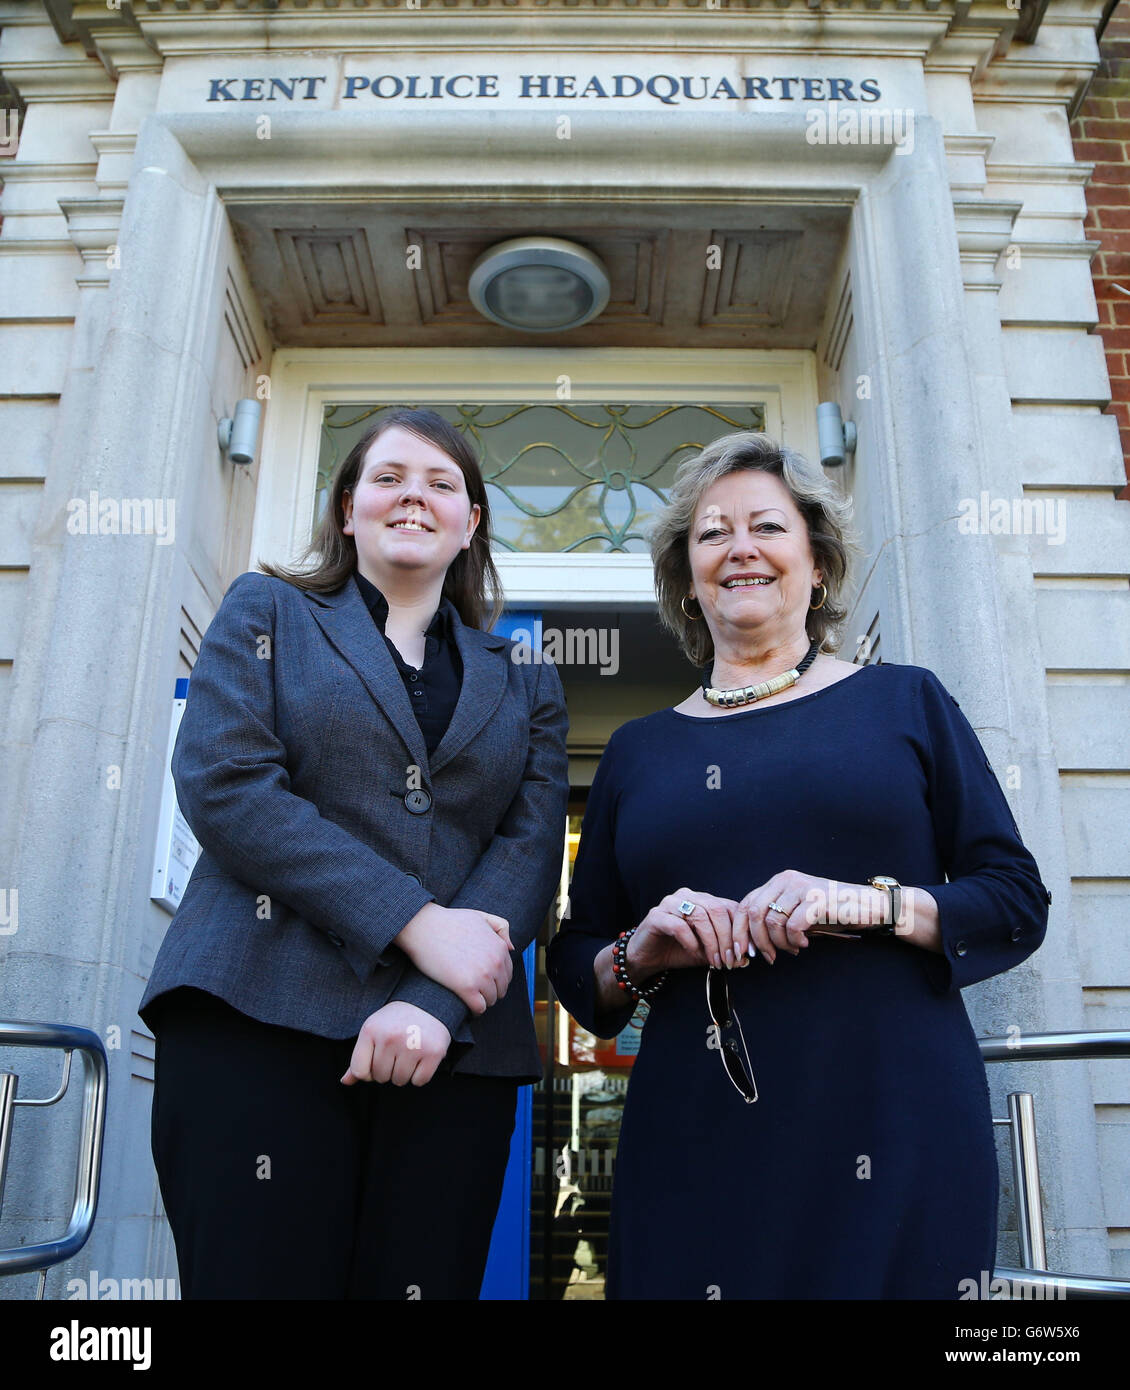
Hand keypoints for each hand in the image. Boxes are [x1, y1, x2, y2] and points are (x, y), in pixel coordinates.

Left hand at [340, 1002, 451, 1086]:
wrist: (428, 1002)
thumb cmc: (395, 1020)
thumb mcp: (373, 1031)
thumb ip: (359, 1057)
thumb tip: (345, 1082)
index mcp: (371, 1031)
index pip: (359, 1071)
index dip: (367, 1072)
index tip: (376, 1060)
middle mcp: (390, 1037)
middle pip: (381, 1077)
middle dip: (388, 1070)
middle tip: (397, 1051)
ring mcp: (413, 1045)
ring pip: (400, 1080)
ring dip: (404, 1073)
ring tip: (409, 1053)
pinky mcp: (433, 1052)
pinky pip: (419, 1081)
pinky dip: (420, 1075)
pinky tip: (421, 1058)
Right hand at [394, 902, 513, 1014]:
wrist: (424, 927)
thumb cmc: (448, 921)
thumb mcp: (480, 916)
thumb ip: (500, 927)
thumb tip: (512, 948)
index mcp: (500, 947)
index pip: (507, 974)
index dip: (495, 979)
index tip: (482, 980)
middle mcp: (495, 962)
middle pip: (501, 989)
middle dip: (490, 991)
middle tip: (474, 990)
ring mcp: (482, 976)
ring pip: (491, 1000)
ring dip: (481, 1001)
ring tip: (468, 997)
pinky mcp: (466, 988)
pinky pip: (479, 1008)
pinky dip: (474, 1011)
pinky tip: (466, 1007)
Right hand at [631, 889, 744, 974]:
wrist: (647, 958)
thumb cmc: (679, 951)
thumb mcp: (707, 952)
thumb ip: (725, 951)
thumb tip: (747, 959)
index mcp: (703, 899)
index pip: (729, 907)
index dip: (740, 930)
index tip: (746, 954)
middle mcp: (687, 896)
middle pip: (717, 910)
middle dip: (727, 938)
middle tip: (730, 961)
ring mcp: (670, 903)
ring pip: (700, 916)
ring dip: (711, 942)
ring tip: (715, 961)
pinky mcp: (656, 916)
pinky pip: (679, 925)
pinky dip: (690, 941)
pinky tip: (694, 953)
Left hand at [737, 870, 861, 963]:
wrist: (867, 906)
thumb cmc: (830, 912)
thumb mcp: (797, 911)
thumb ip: (774, 918)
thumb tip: (748, 942)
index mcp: (778, 881)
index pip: (746, 904)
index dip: (739, 930)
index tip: (741, 951)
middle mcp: (787, 880)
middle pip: (754, 913)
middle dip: (756, 940)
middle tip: (767, 957)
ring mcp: (802, 887)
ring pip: (773, 921)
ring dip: (779, 944)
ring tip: (792, 949)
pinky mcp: (817, 899)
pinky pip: (793, 926)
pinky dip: (795, 941)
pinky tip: (804, 944)